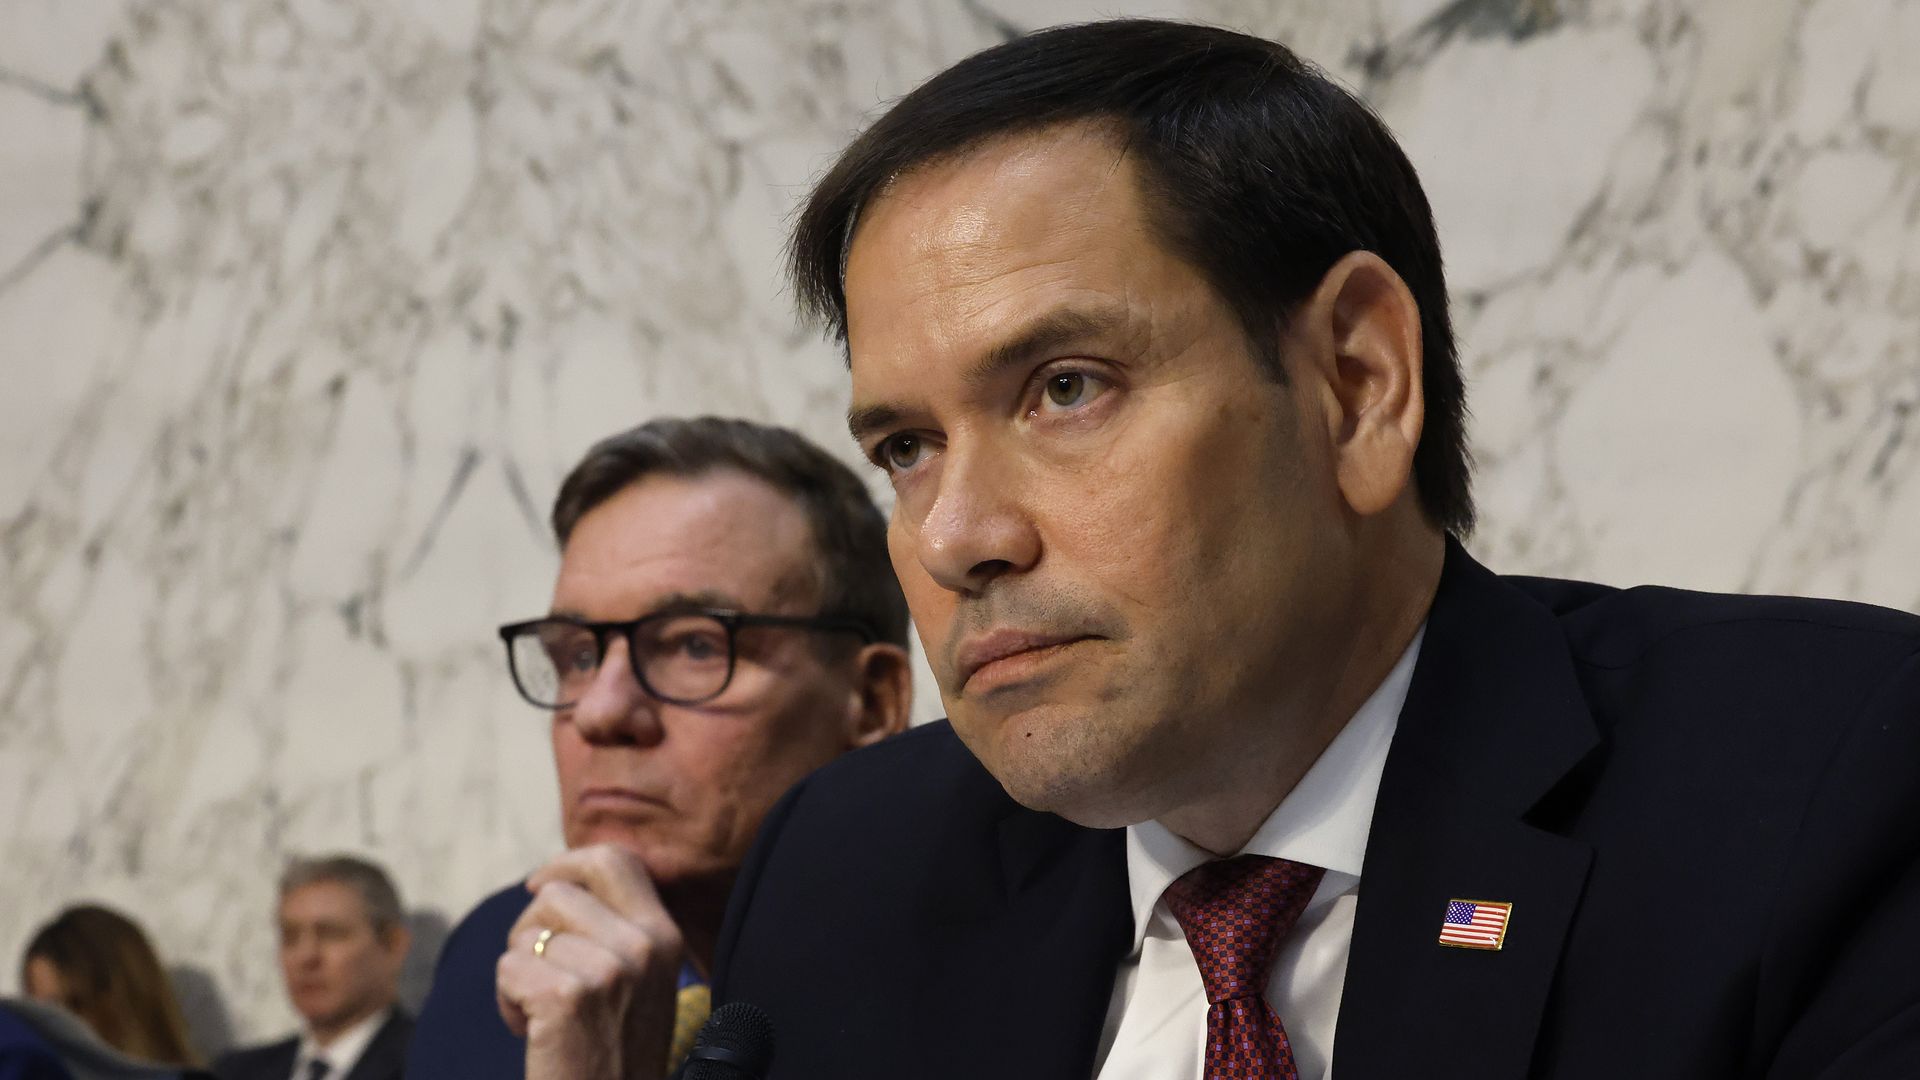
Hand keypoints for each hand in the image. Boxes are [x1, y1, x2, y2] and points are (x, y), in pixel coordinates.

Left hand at [497, 844, 685, 1079]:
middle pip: (557, 892)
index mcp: (665, 936)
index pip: (614, 860)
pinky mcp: (567, 997)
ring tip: (541, 1012)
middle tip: (538, 971)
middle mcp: (644, 946)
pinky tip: (530, 1031)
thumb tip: (560, 880)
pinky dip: (507, 1002)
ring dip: (520, 972)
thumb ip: (619, 930)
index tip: (538, 886)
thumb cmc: (616, 1052)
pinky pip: (508, 968)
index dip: (567, 863)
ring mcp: (608, 970)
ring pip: (526, 934)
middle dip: (531, 927)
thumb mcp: (641, 983)